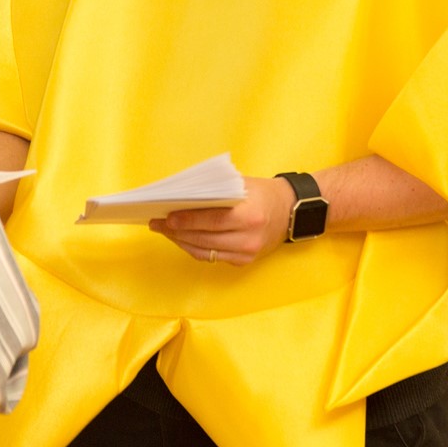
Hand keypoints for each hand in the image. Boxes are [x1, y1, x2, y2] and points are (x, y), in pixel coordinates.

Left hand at [149, 176, 297, 265]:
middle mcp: (249, 238)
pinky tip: (181, 238)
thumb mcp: (241, 185)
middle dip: (177, 232)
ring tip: (164, 231)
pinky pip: (212, 257)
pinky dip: (193, 248)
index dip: (187, 220)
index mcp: (250, 216)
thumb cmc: (262, 193)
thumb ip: (215, 192)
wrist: (291, 211)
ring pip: (205, 251)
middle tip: (157, 223)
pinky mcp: (244, 261)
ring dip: (181, 241)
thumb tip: (180, 197)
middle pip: (205, 238)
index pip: (212, 221)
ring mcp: (247, 253)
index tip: (167, 217)